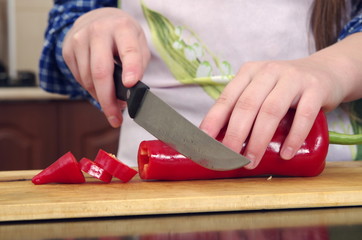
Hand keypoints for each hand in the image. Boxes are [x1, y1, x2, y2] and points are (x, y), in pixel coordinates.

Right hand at [62, 8, 150, 126]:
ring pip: (88, 79)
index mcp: (122, 28)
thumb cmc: (123, 36)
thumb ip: (138, 66)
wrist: (99, 19)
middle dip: (108, 100)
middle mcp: (98, 31)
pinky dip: (91, 89)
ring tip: (112, 103)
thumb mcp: (139, 44)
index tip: (130, 84)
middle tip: (115, 118)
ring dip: (100, 97)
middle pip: (100, 72)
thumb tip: (129, 92)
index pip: (128, 51)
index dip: (131, 68)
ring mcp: (79, 40)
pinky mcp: (67, 50)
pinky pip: (79, 79)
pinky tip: (99, 87)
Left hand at [200, 55, 346, 168]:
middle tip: (229, 158)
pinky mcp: (315, 88)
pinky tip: (285, 154)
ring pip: (271, 110)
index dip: (213, 120)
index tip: (204, 141)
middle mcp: (268, 71)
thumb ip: (244, 107)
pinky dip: (294, 137)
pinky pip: (304, 115)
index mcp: (249, 72)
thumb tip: (219, 140)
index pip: (227, 97)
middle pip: (247, 105)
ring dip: (258, 140)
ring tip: (251, 161)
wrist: (325, 71)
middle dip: (235, 135)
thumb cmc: (284, 89)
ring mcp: (293, 78)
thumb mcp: (261, 90)